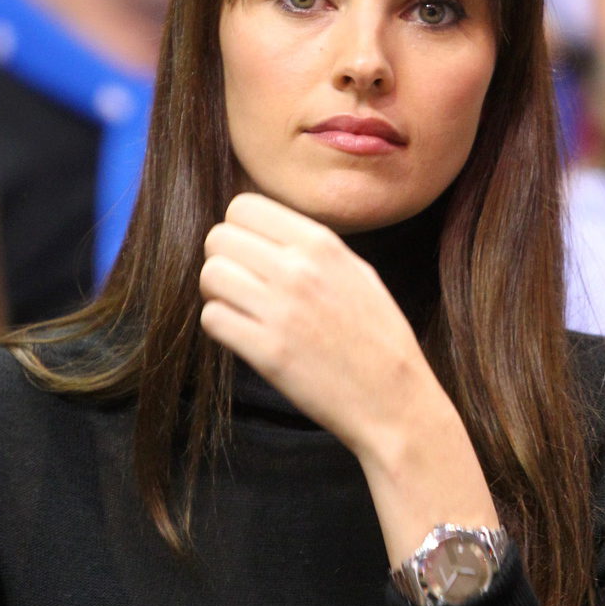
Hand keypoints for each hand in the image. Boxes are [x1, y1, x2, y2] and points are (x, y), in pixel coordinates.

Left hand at [200, 193, 497, 561]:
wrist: (394, 399)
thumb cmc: (377, 337)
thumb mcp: (356, 272)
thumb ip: (310, 246)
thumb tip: (262, 227)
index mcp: (322, 243)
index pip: (244, 206)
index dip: (239, 229)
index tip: (249, 252)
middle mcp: (298, 269)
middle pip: (219, 238)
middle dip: (224, 259)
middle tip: (241, 284)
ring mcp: (280, 310)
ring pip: (210, 275)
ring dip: (218, 293)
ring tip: (241, 310)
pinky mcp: (266, 351)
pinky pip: (213, 318)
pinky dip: (221, 325)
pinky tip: (244, 335)